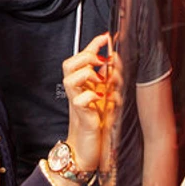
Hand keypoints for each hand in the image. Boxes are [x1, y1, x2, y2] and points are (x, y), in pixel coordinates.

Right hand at [61, 32, 114, 172]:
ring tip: (102, 83)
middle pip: (69, 64)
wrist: (89, 149)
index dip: (92, 45)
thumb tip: (115, 59)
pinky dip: (92, 96)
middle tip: (101, 62)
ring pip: (70, 78)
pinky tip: (102, 99)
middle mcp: (76, 91)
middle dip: (86, 57)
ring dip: (89, 75)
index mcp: (82, 84)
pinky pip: (80, 99)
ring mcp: (76, 102)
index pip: (81, 58)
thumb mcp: (109, 96)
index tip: (105, 36)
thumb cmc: (98, 123)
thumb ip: (111, 79)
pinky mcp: (81, 116)